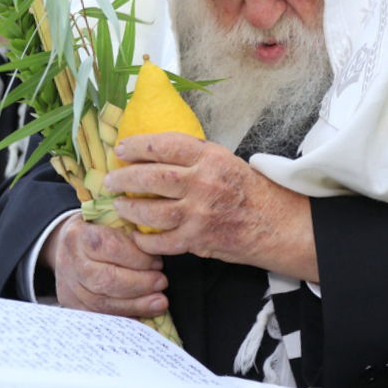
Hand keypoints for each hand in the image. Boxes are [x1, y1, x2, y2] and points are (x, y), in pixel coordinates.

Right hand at [41, 213, 168, 317]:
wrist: (65, 247)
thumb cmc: (95, 230)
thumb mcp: (108, 218)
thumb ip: (129, 226)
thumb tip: (159, 238)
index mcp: (79, 234)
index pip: (110, 246)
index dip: (138, 257)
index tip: (158, 261)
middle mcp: (71, 261)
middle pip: (106, 279)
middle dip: (139, 284)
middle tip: (162, 282)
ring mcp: (69, 286)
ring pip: (103, 302)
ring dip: (136, 304)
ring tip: (159, 302)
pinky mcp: (72, 305)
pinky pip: (99, 316)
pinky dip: (124, 317)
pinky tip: (143, 315)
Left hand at [105, 133, 318, 282]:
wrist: (277, 224)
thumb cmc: (252, 191)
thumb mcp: (226, 161)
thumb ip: (195, 157)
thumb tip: (158, 154)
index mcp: (209, 157)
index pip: (164, 145)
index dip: (137, 145)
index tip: (122, 149)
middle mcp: (202, 182)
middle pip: (151, 178)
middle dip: (125, 178)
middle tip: (110, 180)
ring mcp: (199, 213)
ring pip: (151, 211)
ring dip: (130, 209)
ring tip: (120, 206)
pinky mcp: (198, 240)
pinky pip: (162, 242)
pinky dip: (146, 241)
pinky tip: (137, 236)